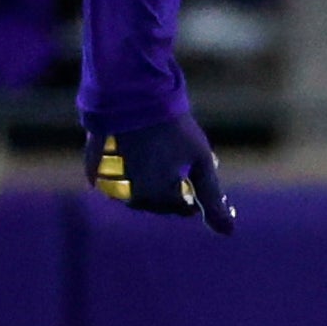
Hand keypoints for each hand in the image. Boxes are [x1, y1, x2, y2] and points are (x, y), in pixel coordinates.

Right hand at [89, 116, 234, 233]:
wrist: (131, 93)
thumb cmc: (172, 127)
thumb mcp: (199, 160)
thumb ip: (212, 197)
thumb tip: (229, 232)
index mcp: (157, 197)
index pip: (183, 207)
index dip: (196, 189)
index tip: (198, 168)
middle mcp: (132, 197)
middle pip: (160, 201)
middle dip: (174, 185)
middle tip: (183, 160)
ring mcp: (112, 184)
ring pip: (139, 191)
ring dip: (153, 179)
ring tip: (164, 153)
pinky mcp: (97, 170)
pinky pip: (118, 179)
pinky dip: (132, 171)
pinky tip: (141, 151)